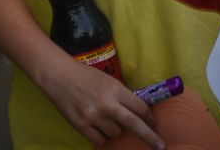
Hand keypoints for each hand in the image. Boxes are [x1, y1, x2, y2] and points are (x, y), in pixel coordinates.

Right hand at [35, 53, 161, 148]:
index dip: (150, 118)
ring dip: (115, 129)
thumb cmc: (86, 76)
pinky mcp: (81, 126)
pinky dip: (101, 135)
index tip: (155, 126)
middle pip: (134, 125)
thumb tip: (137, 113)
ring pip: (115, 133)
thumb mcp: (108, 81)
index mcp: (115, 89)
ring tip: (105, 118)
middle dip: (149, 137)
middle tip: (160, 146)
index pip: (140, 108)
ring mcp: (94, 116)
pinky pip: (100, 139)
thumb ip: (122, 96)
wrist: (59, 76)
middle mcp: (106, 104)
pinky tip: (96, 125)